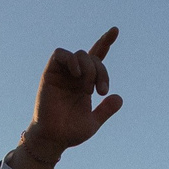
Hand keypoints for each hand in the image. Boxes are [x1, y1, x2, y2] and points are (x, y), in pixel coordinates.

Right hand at [21, 27, 123, 164]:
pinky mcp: (49, 74)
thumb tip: (119, 98)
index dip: (105, 42)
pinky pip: (60, 54)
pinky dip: (71, 60)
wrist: (53, 139)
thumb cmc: (70, 132)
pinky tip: (77, 74)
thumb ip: (106, 110)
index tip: (115, 30)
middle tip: (101, 91)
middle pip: (93, 57)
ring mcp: (62, 73)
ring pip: (80, 54)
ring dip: (89, 68)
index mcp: (85, 82)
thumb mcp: (93, 122)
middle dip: (102, 72)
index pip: (96, 56)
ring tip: (87, 88)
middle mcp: (74, 75)